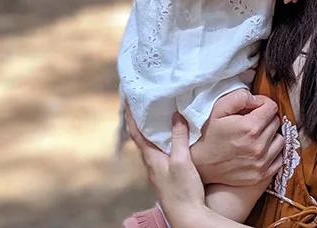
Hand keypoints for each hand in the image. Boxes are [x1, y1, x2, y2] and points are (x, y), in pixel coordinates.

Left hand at [126, 108, 207, 225]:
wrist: (188, 217)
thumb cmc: (182, 191)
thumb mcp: (181, 161)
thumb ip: (178, 138)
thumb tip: (175, 114)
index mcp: (151, 158)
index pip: (136, 132)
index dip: (131, 115)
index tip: (127, 99)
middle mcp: (152, 163)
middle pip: (143, 137)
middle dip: (141, 120)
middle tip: (143, 102)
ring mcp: (160, 170)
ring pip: (152, 145)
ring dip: (152, 130)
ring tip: (157, 115)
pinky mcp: (168, 175)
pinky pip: (162, 151)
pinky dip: (163, 140)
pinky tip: (172, 138)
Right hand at [189, 89, 284, 185]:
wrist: (200, 165)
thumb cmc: (209, 134)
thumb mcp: (218, 108)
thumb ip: (240, 97)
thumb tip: (257, 99)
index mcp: (250, 128)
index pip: (272, 107)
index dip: (262, 104)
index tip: (253, 108)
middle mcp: (258, 147)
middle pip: (276, 123)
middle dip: (265, 119)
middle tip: (251, 122)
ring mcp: (261, 163)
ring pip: (280, 140)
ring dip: (271, 135)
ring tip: (256, 136)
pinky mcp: (261, 176)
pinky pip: (279, 159)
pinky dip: (272, 152)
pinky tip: (259, 149)